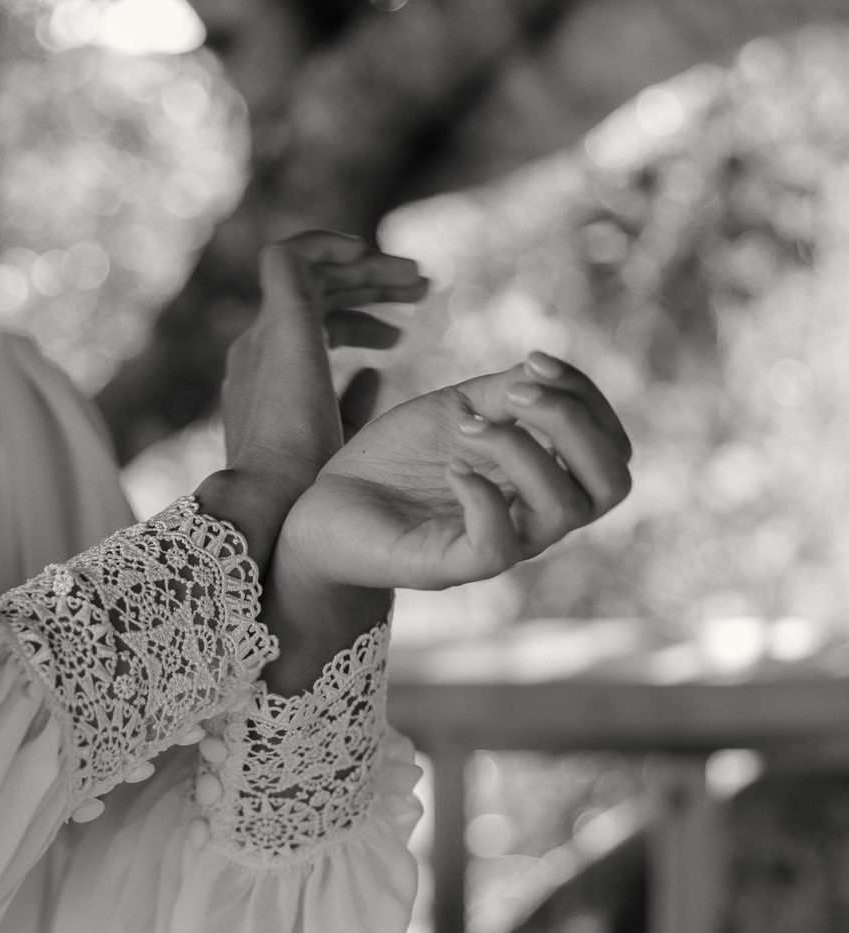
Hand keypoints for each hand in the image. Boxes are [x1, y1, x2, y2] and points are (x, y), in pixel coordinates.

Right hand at [221, 229, 428, 506]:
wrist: (272, 499)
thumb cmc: (306, 490)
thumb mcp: (339, 442)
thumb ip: (353, 405)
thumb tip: (374, 372)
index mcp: (271, 379)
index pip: (312, 329)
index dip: (359, 322)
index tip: (400, 335)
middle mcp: (261, 350)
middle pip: (317, 296)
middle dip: (369, 285)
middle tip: (420, 288)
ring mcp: (266, 334)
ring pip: (311, 273)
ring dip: (364, 267)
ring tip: (417, 278)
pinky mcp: (281, 322)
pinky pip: (290, 258)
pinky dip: (324, 244)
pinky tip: (366, 251)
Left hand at [275, 352, 632, 590]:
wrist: (325, 503)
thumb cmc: (395, 462)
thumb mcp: (457, 410)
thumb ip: (507, 392)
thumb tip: (545, 368)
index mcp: (543, 482)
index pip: (613, 450)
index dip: (589, 398)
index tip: (532, 359)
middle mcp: (533, 519)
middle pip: (613, 485)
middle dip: (575, 423)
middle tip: (514, 393)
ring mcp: (498, 546)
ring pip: (563, 510)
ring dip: (523, 449)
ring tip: (468, 427)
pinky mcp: (452, 568)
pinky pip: (500, 548)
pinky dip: (482, 495)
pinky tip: (453, 468)